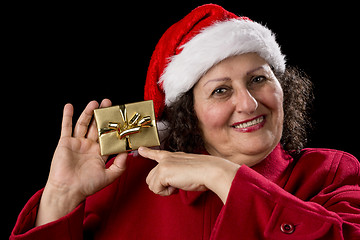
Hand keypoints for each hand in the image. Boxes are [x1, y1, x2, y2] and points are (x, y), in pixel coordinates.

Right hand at [36, 99, 126, 225]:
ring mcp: (77, 143)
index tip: (121, 118)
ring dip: (88, 112)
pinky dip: (67, 116)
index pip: (109, 137)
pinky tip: (69, 106)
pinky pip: (66, 127)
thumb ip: (120, 165)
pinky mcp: (66, 142)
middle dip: (102, 115)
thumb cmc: (87, 186)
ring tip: (95, 102)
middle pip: (97, 126)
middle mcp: (89, 146)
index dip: (114, 128)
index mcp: (100, 153)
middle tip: (108, 103)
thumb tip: (128, 152)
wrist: (68, 190)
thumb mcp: (109, 176)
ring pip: (84, 124)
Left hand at [138, 147, 239, 203]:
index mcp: (174, 156)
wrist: (211, 171)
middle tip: (177, 185)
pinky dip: (166, 192)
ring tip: (178, 184)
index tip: (141, 149)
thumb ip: (177, 173)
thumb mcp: (188, 170)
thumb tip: (171, 183)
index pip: (158, 154)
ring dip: (164, 189)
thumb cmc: (205, 173)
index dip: (148, 152)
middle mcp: (167, 158)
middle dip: (161, 186)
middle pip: (151, 177)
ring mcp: (163, 164)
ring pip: (151, 184)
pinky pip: (156, 189)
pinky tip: (177, 186)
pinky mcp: (163, 172)